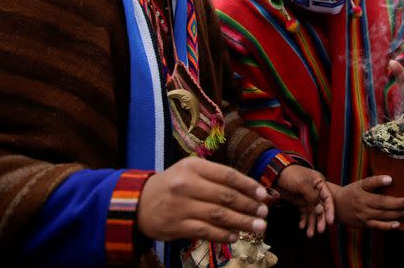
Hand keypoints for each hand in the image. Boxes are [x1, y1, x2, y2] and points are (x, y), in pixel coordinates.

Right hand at [137, 157, 270, 243]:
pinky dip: (223, 235)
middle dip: (249, 206)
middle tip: (264, 213)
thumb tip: (250, 190)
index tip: (263, 195)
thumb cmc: (173, 185)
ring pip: (218, 215)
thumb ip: (216, 177)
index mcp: (194, 166)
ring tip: (258, 227)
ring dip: (241, 222)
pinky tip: (235, 237)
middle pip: (226, 196)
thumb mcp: (191, 171)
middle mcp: (187, 184)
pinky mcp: (175, 225)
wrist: (138, 203)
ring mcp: (180, 205)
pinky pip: (205, 231)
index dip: (249, 185)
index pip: (228, 175)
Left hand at [274, 164, 334, 236]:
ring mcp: (307, 197)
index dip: (330, 210)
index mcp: (319, 182)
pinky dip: (304, 220)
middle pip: (321, 207)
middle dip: (320, 220)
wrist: (274, 174)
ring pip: (312, 212)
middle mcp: (315, 190)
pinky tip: (302, 226)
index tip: (330, 222)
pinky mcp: (299, 201)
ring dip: (312, 223)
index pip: (328, 198)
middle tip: (320, 230)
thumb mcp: (302, 184)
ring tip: (310, 234)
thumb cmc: (290, 174)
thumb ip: (312, 197)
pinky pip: (304, 212)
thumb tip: (320, 210)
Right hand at [329, 176, 403, 229]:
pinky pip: (377, 226)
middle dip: (397, 203)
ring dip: (397, 214)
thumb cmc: (352, 192)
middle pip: (381, 202)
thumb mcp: (359, 184)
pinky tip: (397, 224)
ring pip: (381, 215)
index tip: (391, 179)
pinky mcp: (364, 223)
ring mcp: (362, 214)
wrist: (336, 206)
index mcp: (360, 189)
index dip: (380, 181)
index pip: (370, 183)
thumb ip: (373, 182)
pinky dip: (387, 226)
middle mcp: (361, 202)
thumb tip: (391, 179)